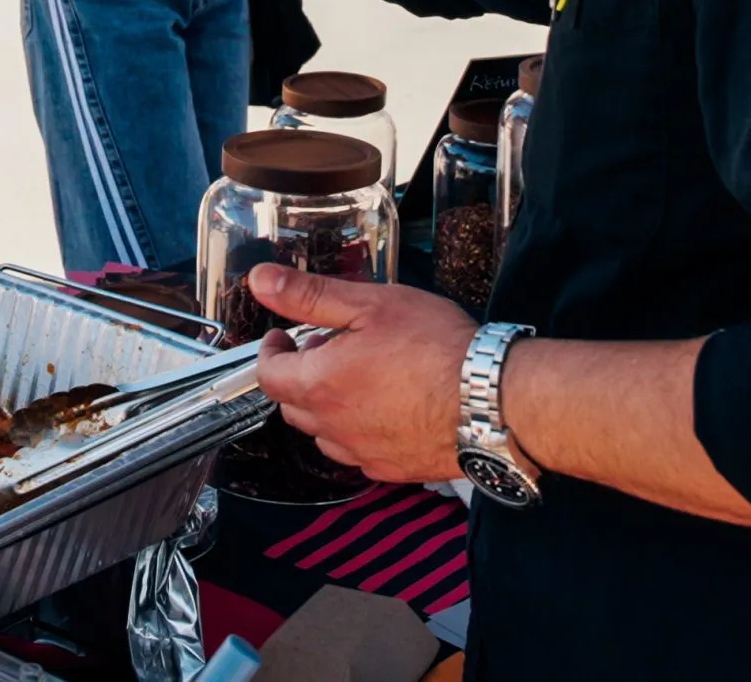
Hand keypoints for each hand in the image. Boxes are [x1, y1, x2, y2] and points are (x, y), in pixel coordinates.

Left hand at [252, 265, 477, 483]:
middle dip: (299, 374)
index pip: (268, 375)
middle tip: (326, 347)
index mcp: (319, 383)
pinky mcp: (390, 469)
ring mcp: (362, 453)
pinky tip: (385, 406)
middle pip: (292, 405)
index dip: (270, 352)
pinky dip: (357, 428)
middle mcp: (332, 426)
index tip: (283, 336)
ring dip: (326, 404)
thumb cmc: (434, 346)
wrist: (490, 400)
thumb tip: (260, 280)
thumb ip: (310, 295)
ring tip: (358, 375)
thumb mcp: (370, 304)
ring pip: (323, 431)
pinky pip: (357, 451)